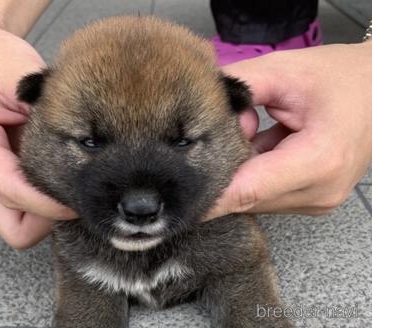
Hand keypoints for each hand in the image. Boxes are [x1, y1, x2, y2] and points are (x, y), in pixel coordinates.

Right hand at [0, 0, 76, 248]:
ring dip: (45, 212)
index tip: (80, 198)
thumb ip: (43, 112)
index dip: (51, 203)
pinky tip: (60, 177)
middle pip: (14, 228)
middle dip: (47, 219)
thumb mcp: (18, 77)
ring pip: (16, 222)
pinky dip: (41, 201)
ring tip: (69, 186)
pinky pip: (20, 205)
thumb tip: (82, 144)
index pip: (15, 194)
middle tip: (74, 195)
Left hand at [207, 42, 370, 217]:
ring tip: (257, 130)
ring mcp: (317, 199)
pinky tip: (266, 142)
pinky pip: (266, 193)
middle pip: (245, 196)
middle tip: (225, 132)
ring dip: (241, 169)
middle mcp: (318, 191)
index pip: (245, 190)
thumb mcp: (287, 71)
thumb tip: (209, 113)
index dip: (206, 195)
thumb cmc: (345, 79)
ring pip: (254, 197)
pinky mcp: (312, 198)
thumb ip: (241, 90)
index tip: (176, 198)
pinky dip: (255, 171)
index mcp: (318, 161)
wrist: (384, 90)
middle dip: (222, 168)